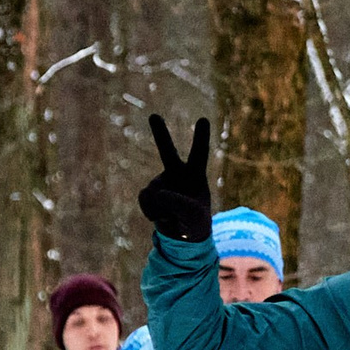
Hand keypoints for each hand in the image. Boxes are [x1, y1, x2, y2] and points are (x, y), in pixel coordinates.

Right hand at [138, 113, 213, 241]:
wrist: (182, 234)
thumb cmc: (195, 222)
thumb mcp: (195, 217)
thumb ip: (180, 204)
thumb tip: (158, 193)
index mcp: (195, 174)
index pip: (199, 154)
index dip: (201, 138)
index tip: (203, 119)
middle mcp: (176, 173)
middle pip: (166, 151)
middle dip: (159, 133)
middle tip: (153, 115)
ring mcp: (160, 182)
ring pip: (155, 192)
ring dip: (164, 208)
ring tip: (173, 216)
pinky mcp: (149, 193)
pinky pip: (146, 200)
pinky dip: (152, 213)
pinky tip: (161, 217)